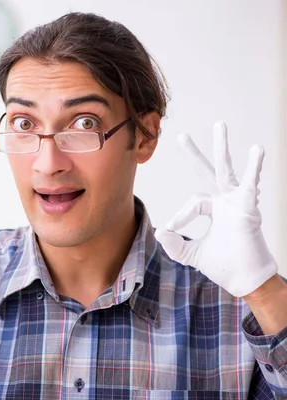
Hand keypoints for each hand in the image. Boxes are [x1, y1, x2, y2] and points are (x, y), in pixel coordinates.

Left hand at [154, 121, 276, 297]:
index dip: (180, 216)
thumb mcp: (190, 255)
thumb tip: (160, 230)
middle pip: (206, 171)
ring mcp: (236, 201)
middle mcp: (224, 201)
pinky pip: (250, 184)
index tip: (171, 229)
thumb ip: (173, 245)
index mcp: (212, 209)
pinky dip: (254, 167)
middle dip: (194, 153)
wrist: (245, 280)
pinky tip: (257, 149)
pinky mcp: (248, 207)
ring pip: (225, 169)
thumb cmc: (224, 266)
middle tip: (181, 135)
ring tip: (219, 124)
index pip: (192, 204)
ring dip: (221, 147)